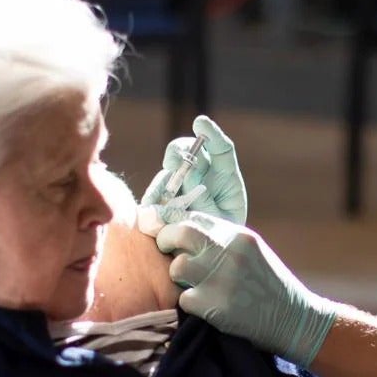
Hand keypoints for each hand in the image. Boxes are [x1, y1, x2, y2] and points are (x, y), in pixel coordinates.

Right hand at [139, 115, 246, 232]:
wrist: (207, 253)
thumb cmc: (220, 234)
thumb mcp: (222, 220)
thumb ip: (207, 200)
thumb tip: (187, 177)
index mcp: (224, 175)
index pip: (220, 148)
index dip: (211, 133)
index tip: (200, 123)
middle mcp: (200, 173)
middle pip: (185, 151)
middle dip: (178, 152)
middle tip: (173, 161)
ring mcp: (179, 184)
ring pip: (167, 173)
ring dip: (164, 181)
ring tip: (166, 196)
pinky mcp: (163, 198)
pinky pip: (154, 194)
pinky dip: (153, 198)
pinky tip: (152, 208)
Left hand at [155, 213, 336, 365]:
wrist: (294, 320)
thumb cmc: (269, 286)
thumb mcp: (252, 252)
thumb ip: (223, 241)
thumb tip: (184, 233)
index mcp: (239, 236)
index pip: (195, 219)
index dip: (176, 225)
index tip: (168, 234)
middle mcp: (230, 253)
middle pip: (180, 234)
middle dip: (166, 241)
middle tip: (166, 251)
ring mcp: (223, 279)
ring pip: (177, 267)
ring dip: (179, 277)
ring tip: (192, 283)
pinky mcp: (217, 306)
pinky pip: (184, 298)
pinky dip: (190, 303)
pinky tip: (204, 306)